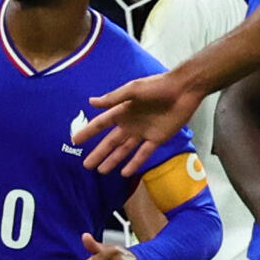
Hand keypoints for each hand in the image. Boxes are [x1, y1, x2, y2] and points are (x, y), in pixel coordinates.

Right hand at [78, 71, 203, 174]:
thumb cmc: (158, 86)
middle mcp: (131, 123)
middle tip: (86, 165)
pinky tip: (124, 173)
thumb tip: (91, 102)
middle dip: (98, 153)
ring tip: (101, 171)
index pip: (101, 124)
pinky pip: (143, 154)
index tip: (75, 141)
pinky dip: (134, 163)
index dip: (88, 132)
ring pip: (124, 150)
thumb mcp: (134, 90)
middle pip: (111, 141)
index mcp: (123, 110)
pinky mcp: (158, 139)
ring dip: (113, 160)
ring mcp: (144, 132)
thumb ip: (114, 98)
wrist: (184, 90)